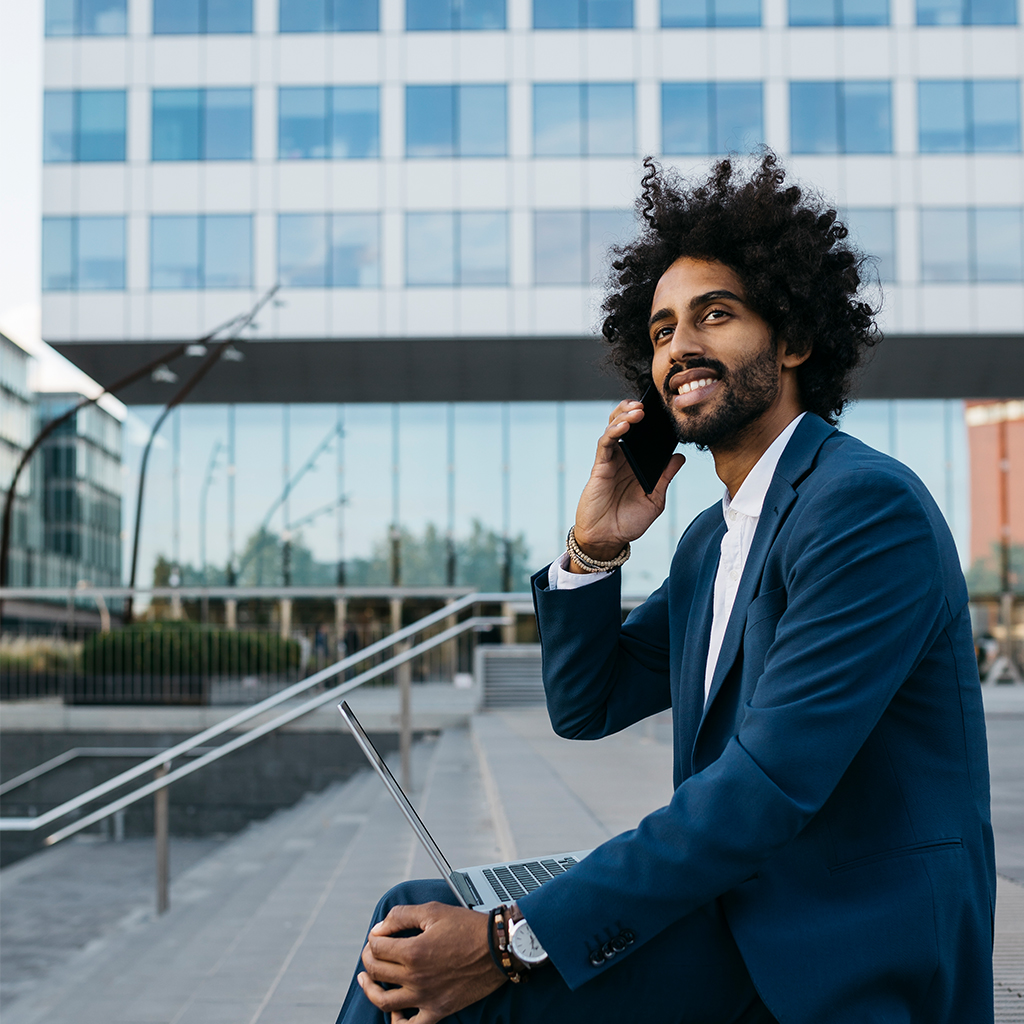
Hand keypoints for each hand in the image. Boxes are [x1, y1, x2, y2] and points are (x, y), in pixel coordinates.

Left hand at [358, 902, 505, 1022]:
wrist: (497, 948)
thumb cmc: (467, 927)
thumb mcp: (433, 911)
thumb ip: (400, 916)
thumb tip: (379, 929)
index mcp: (413, 951)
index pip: (377, 948)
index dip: (373, 938)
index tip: (378, 935)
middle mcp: (415, 977)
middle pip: (377, 972)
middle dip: (369, 959)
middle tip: (372, 952)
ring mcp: (425, 997)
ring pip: (384, 1002)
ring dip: (370, 990)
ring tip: (367, 980)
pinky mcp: (438, 1010)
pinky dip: (397, 1023)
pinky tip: (394, 1013)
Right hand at [571, 400, 684, 564]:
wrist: (607, 538)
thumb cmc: (629, 522)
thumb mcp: (655, 500)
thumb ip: (665, 477)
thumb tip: (680, 456)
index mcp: (639, 464)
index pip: (645, 436)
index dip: (653, 421)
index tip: (665, 409)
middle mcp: (625, 458)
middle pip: (628, 424)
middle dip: (635, 410)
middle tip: (648, 404)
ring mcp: (612, 460)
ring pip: (614, 428)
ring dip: (625, 415)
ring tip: (638, 411)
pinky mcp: (600, 466)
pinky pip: (605, 443)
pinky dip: (613, 431)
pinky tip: (624, 426)